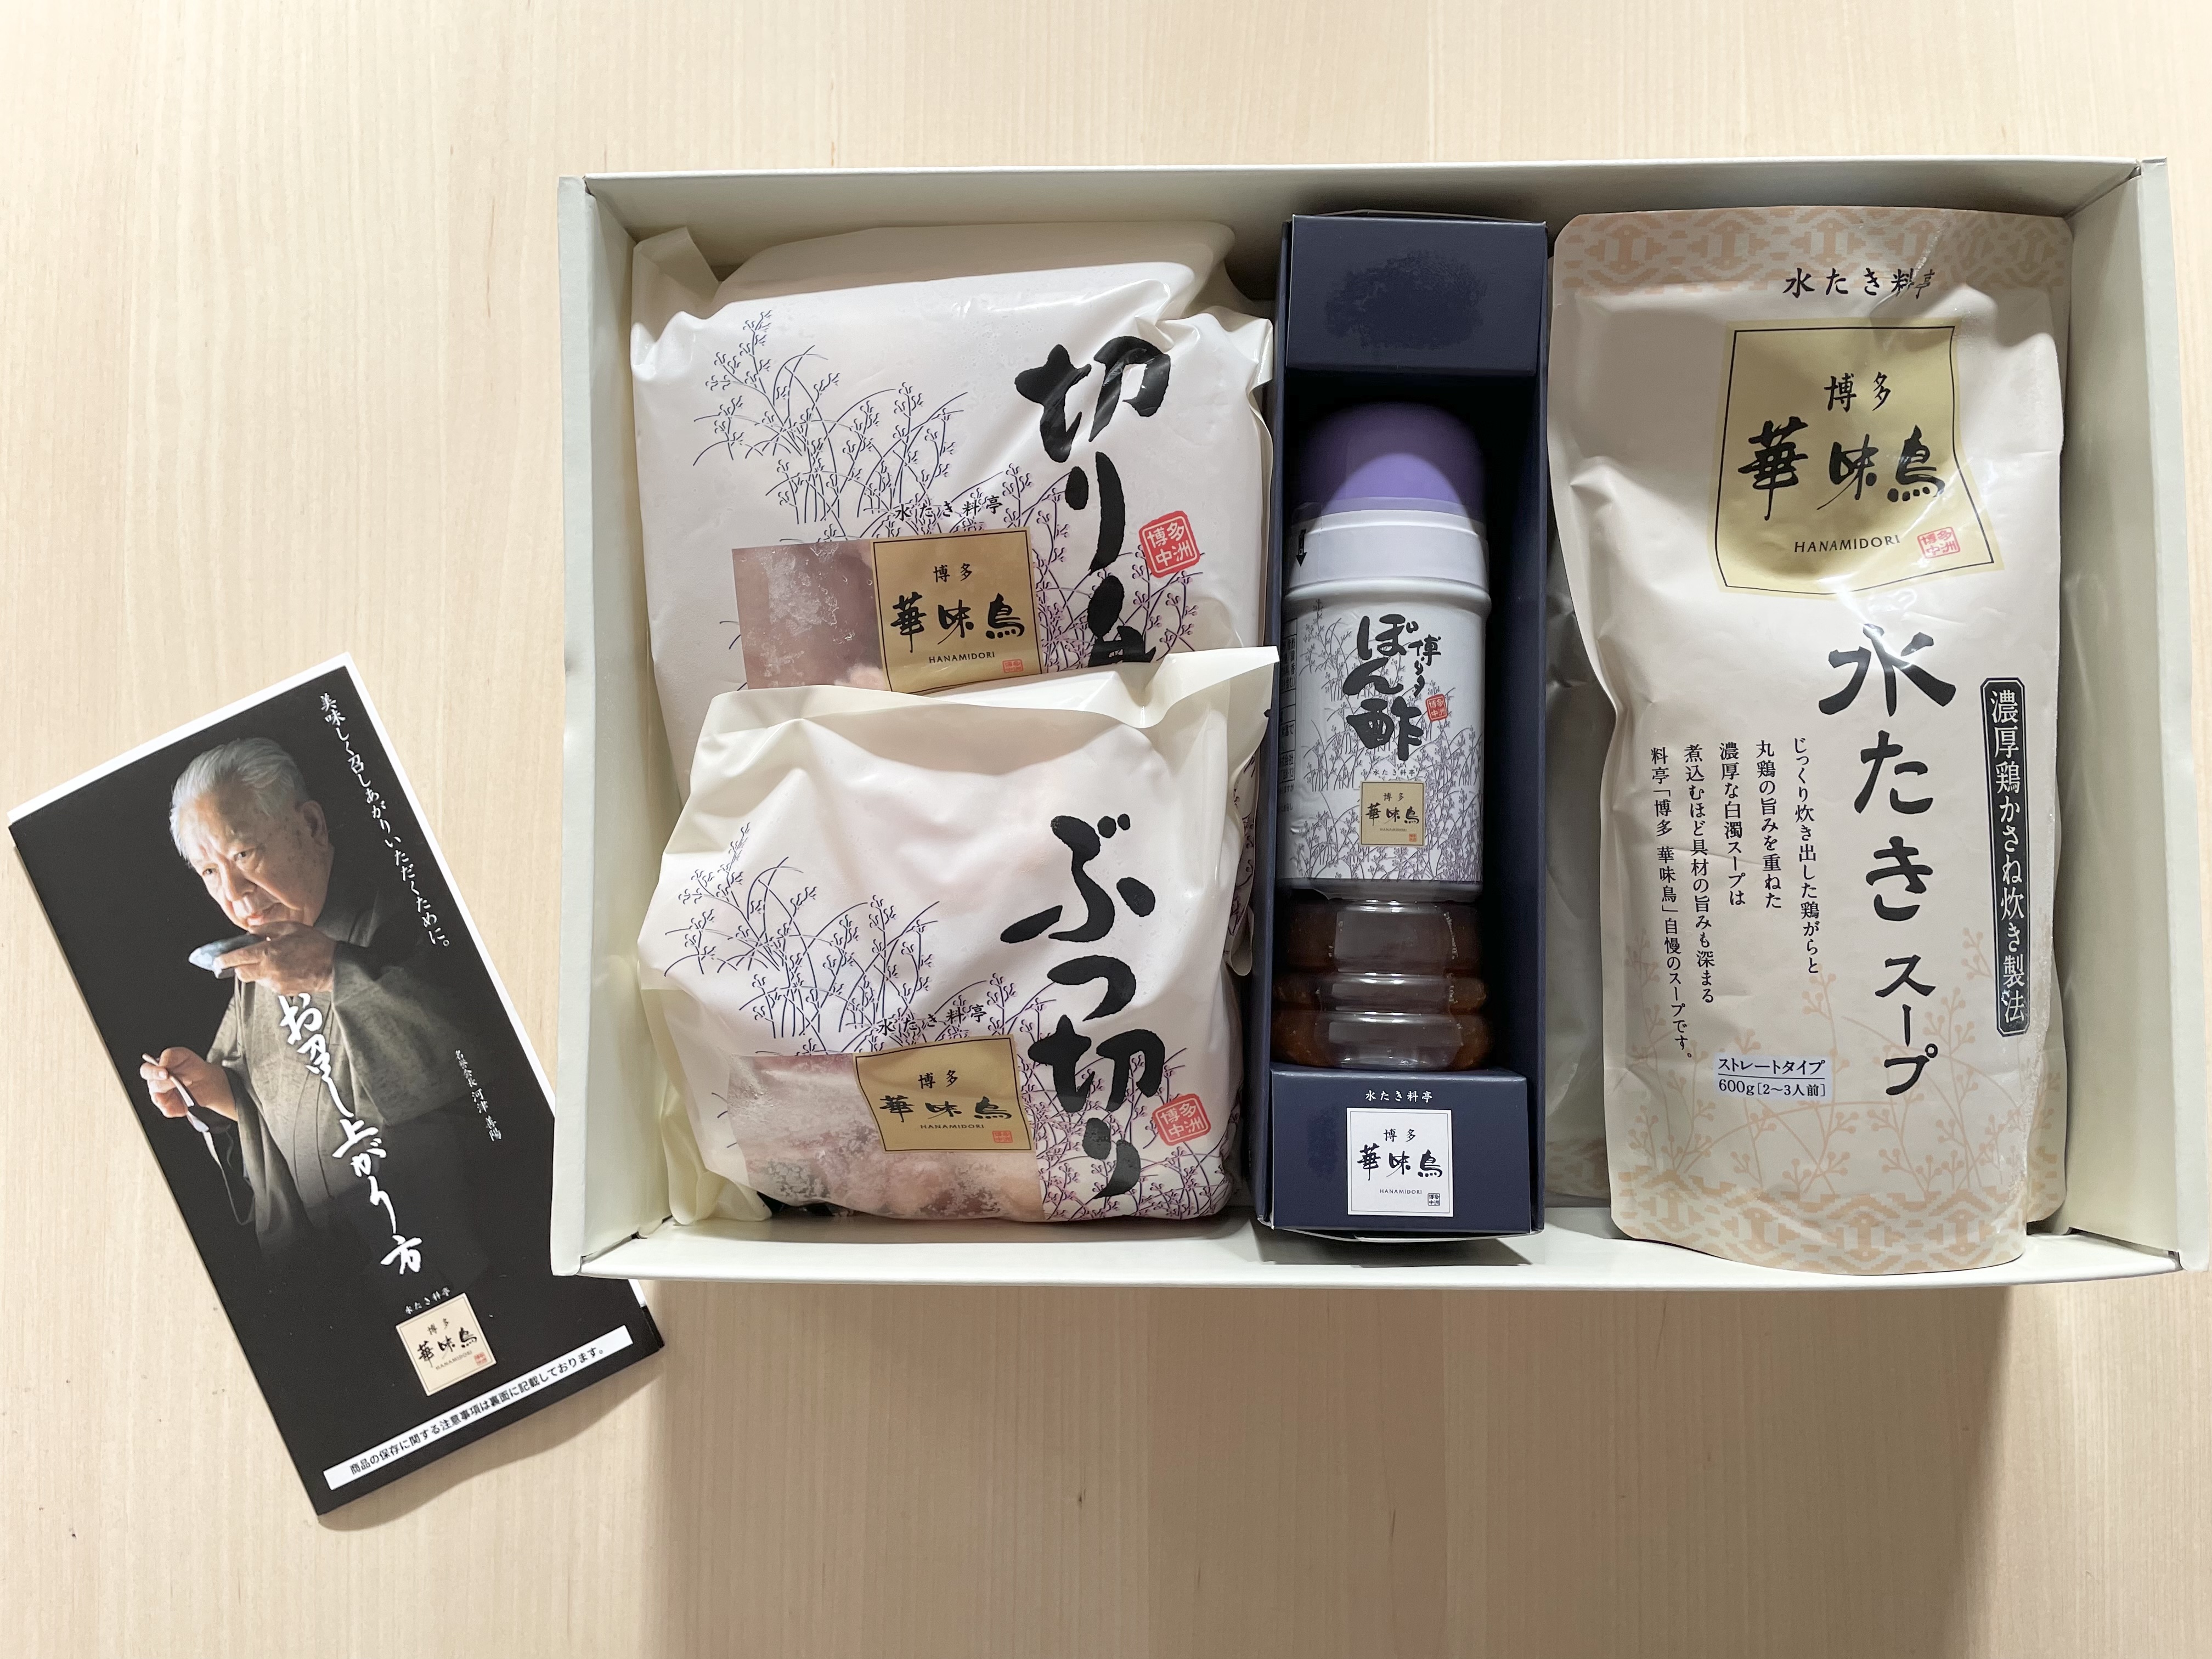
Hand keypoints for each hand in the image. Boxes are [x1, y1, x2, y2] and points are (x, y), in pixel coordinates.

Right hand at [139, 1048, 237, 1121]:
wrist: (205, 1079)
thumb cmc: (190, 1066)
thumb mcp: (183, 1054)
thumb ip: (170, 1055)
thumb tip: (161, 1062)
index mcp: (155, 1070)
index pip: (146, 1071)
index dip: (153, 1072)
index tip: (165, 1072)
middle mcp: (155, 1085)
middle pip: (153, 1086)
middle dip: (166, 1083)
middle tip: (180, 1080)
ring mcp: (161, 1098)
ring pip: (159, 1100)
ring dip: (174, 1094)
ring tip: (187, 1086)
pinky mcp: (170, 1108)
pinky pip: (169, 1111)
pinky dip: (178, 1107)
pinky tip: (186, 1101)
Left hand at [215, 922, 335, 995]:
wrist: (334, 967)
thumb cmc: (316, 945)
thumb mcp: (291, 927)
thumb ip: (267, 928)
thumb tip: (251, 932)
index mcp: (268, 953)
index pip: (236, 959)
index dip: (223, 960)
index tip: (217, 960)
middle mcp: (268, 970)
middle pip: (241, 973)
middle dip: (238, 966)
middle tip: (244, 959)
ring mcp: (275, 983)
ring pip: (254, 979)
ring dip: (256, 971)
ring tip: (272, 961)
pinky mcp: (282, 991)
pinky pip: (268, 984)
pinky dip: (269, 976)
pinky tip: (283, 968)